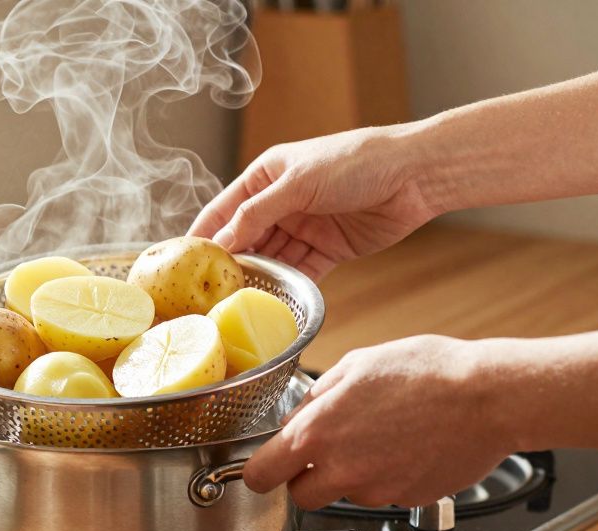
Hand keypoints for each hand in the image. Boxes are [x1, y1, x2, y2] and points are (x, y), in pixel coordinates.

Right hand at [188, 124, 440, 279]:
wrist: (415, 174)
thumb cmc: (355, 162)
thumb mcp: (297, 183)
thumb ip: (256, 214)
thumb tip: (221, 243)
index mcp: (266, 177)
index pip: (222, 210)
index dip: (202, 236)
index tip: (181, 265)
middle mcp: (281, 203)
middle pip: (245, 240)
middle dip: (230, 265)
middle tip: (209, 293)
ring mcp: (304, 227)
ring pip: (272, 260)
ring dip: (260, 279)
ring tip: (240, 302)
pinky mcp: (328, 249)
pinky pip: (301, 272)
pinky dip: (290, 286)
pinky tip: (277, 301)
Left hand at [242, 335, 513, 509]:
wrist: (487, 398)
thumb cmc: (427, 373)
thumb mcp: (356, 366)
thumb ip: (316, 398)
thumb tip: (299, 416)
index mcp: (316, 435)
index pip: (260, 476)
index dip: (260, 472)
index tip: (266, 466)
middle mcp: (340, 471)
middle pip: (299, 497)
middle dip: (306, 478)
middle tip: (327, 451)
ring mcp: (374, 491)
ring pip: (344, 493)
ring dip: (351, 474)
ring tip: (382, 436)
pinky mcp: (405, 500)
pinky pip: (381, 493)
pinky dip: (386, 476)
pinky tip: (405, 446)